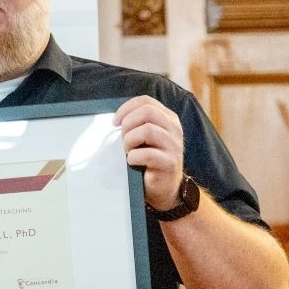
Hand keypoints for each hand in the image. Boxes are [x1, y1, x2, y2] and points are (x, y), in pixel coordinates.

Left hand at [114, 95, 186, 210]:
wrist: (164, 188)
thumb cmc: (150, 160)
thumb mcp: (145, 138)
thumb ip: (137, 124)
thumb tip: (115, 119)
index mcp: (168, 118)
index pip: (146, 101)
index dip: (126, 108)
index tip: (114, 122)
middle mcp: (174, 129)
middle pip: (147, 111)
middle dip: (128, 124)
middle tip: (123, 139)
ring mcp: (174, 145)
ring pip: (147, 130)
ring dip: (129, 141)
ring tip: (128, 151)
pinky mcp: (169, 163)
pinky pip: (146, 154)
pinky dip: (133, 157)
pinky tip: (132, 162)